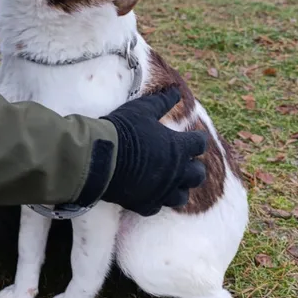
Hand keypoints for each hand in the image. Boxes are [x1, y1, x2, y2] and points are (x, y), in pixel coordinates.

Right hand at [101, 87, 206, 215]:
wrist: (98, 158)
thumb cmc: (122, 130)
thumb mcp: (142, 109)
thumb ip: (162, 101)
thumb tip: (176, 90)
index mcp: (178, 148)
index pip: (200, 144)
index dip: (197, 139)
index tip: (192, 137)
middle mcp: (175, 173)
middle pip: (197, 175)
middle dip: (194, 167)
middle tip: (185, 161)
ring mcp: (161, 191)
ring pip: (182, 196)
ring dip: (179, 187)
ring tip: (172, 181)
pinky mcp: (144, 204)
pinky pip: (156, 207)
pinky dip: (156, 200)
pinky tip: (150, 193)